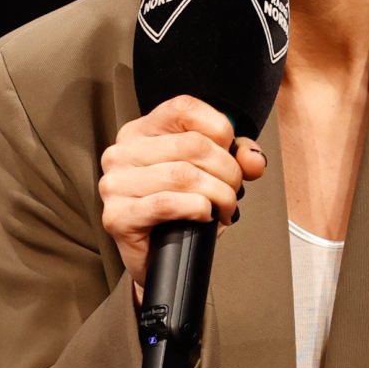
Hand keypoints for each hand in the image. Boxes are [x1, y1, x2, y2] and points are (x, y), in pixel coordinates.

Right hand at [97, 96, 265, 293]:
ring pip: (184, 175)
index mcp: (141, 131)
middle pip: (192, 144)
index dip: (219, 128)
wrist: (156, 259)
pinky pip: (168, 203)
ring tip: (224, 208)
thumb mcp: (211, 174)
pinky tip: (204, 215)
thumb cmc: (180, 211)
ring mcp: (115, 183)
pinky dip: (197, 209)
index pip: (184, 108)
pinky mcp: (117, 215)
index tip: (230, 152)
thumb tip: (253, 159)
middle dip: (227, 171)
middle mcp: (122, 152)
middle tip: (233, 191)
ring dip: (218, 194)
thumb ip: (236, 158)